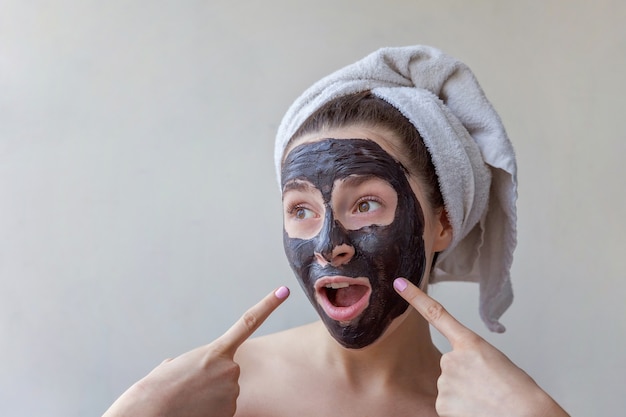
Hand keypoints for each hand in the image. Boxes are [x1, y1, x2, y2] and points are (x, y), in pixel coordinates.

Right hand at [102, 286, 289, 416]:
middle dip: (213, 379)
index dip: (268, 305)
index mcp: (216, 351)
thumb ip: (193, 362)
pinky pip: (224, 409)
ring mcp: (232, 392)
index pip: (249, 322)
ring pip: (225, 393)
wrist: (148, 414)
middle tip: (190, 387)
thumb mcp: (173, 366)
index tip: (284, 290)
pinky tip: (194, 411)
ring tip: (188, 401)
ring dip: (209, 397)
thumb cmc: (155, 390)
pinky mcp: (231, 412)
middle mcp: (230, 369)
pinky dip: (211, 411)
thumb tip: (192, 369)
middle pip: (229, 372)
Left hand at [393, 278, 568, 416]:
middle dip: (464, 378)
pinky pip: (448, 406)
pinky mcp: (442, 404)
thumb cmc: (520, 393)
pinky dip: (460, 411)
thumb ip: (471, 361)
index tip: (398, 284)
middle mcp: (452, 359)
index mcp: (470, 343)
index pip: (436, 314)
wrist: (528, 416)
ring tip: (486, 403)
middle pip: (450, 367)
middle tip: (487, 390)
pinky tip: (477, 412)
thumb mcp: (497, 364)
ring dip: (464, 396)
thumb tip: (460, 375)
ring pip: (449, 388)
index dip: (414, 297)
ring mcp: (445, 381)